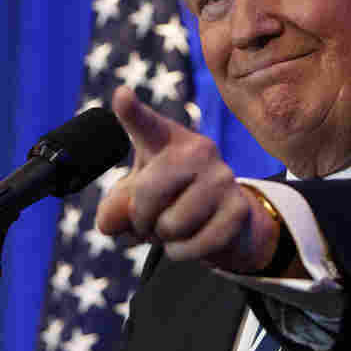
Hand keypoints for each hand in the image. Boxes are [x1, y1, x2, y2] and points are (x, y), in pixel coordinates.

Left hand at [96, 87, 279, 272]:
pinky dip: (182, 253)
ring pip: (171, 225)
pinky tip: (189, 242)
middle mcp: (198, 150)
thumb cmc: (170, 201)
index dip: (131, 112)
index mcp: (167, 140)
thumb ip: (114, 208)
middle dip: (140, 220)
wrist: (223, 221)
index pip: (145, 125)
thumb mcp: (135, 200)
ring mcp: (223, 178)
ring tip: (173, 229)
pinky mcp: (238, 210)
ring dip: (164, 239)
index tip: (122, 96)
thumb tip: (112, 223)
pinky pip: (194, 246)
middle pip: (147, 194)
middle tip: (150, 222)